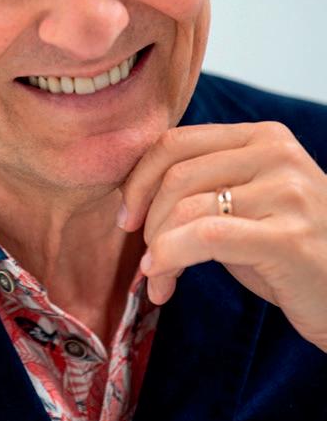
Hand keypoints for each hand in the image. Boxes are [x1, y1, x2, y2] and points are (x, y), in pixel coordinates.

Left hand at [118, 121, 326, 351]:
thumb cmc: (292, 250)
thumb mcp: (249, 203)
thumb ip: (204, 185)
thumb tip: (132, 197)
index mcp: (264, 137)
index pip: (176, 141)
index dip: (138, 180)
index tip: (128, 216)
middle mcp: (278, 156)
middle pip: (176, 175)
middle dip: (147, 222)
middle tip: (145, 259)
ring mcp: (287, 194)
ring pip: (186, 209)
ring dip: (158, 251)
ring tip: (159, 279)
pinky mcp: (288, 238)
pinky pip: (204, 238)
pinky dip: (171, 259)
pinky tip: (165, 283)